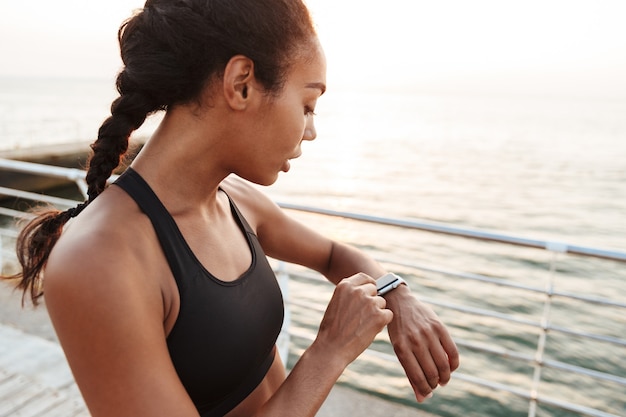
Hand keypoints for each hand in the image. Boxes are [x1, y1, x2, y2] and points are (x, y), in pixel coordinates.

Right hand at [315, 273, 393, 367]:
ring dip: (377, 313)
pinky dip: (382, 323)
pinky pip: (388, 315)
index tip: (369, 293)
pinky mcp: (379, 315)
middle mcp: (358, 291)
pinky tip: (369, 330)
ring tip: (362, 326)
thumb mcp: (336, 304)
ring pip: (382, 303)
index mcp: (345, 285)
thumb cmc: (332, 329)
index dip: (368, 286)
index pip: (364, 278)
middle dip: (372, 301)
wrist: (331, 348)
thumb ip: (350, 295)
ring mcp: (370, 302)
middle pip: (375, 290)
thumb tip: (366, 291)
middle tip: (362, 316)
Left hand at [385, 286, 459, 401]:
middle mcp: (415, 341)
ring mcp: (428, 333)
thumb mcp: (399, 350)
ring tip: (443, 379)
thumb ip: (411, 373)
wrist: (400, 303)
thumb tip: (422, 399)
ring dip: (445, 377)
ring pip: (444, 364)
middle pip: (432, 373)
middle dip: (435, 384)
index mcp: (402, 348)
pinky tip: (450, 367)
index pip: (418, 378)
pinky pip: (452, 351)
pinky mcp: (439, 326)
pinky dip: (454, 364)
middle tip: (435, 385)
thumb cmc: (399, 331)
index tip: (428, 392)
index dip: (425, 390)